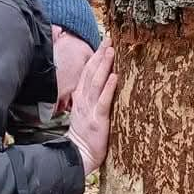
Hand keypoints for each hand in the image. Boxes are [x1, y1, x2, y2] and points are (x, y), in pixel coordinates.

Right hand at [65, 37, 114, 175]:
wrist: (78, 155)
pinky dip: (109, 88)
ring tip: (111, 51)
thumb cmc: (84, 137)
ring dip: (104, 66)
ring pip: (96, 83)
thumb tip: (99, 85)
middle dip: (100, 55)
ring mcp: (90, 109)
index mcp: (80, 98)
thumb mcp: (83, 113)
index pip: (87, 73)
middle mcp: (84, 101)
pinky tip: (114, 76)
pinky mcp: (97, 120)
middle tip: (109, 39)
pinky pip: (103, 101)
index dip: (95, 57)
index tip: (103, 43)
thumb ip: (88, 99)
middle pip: (91, 73)